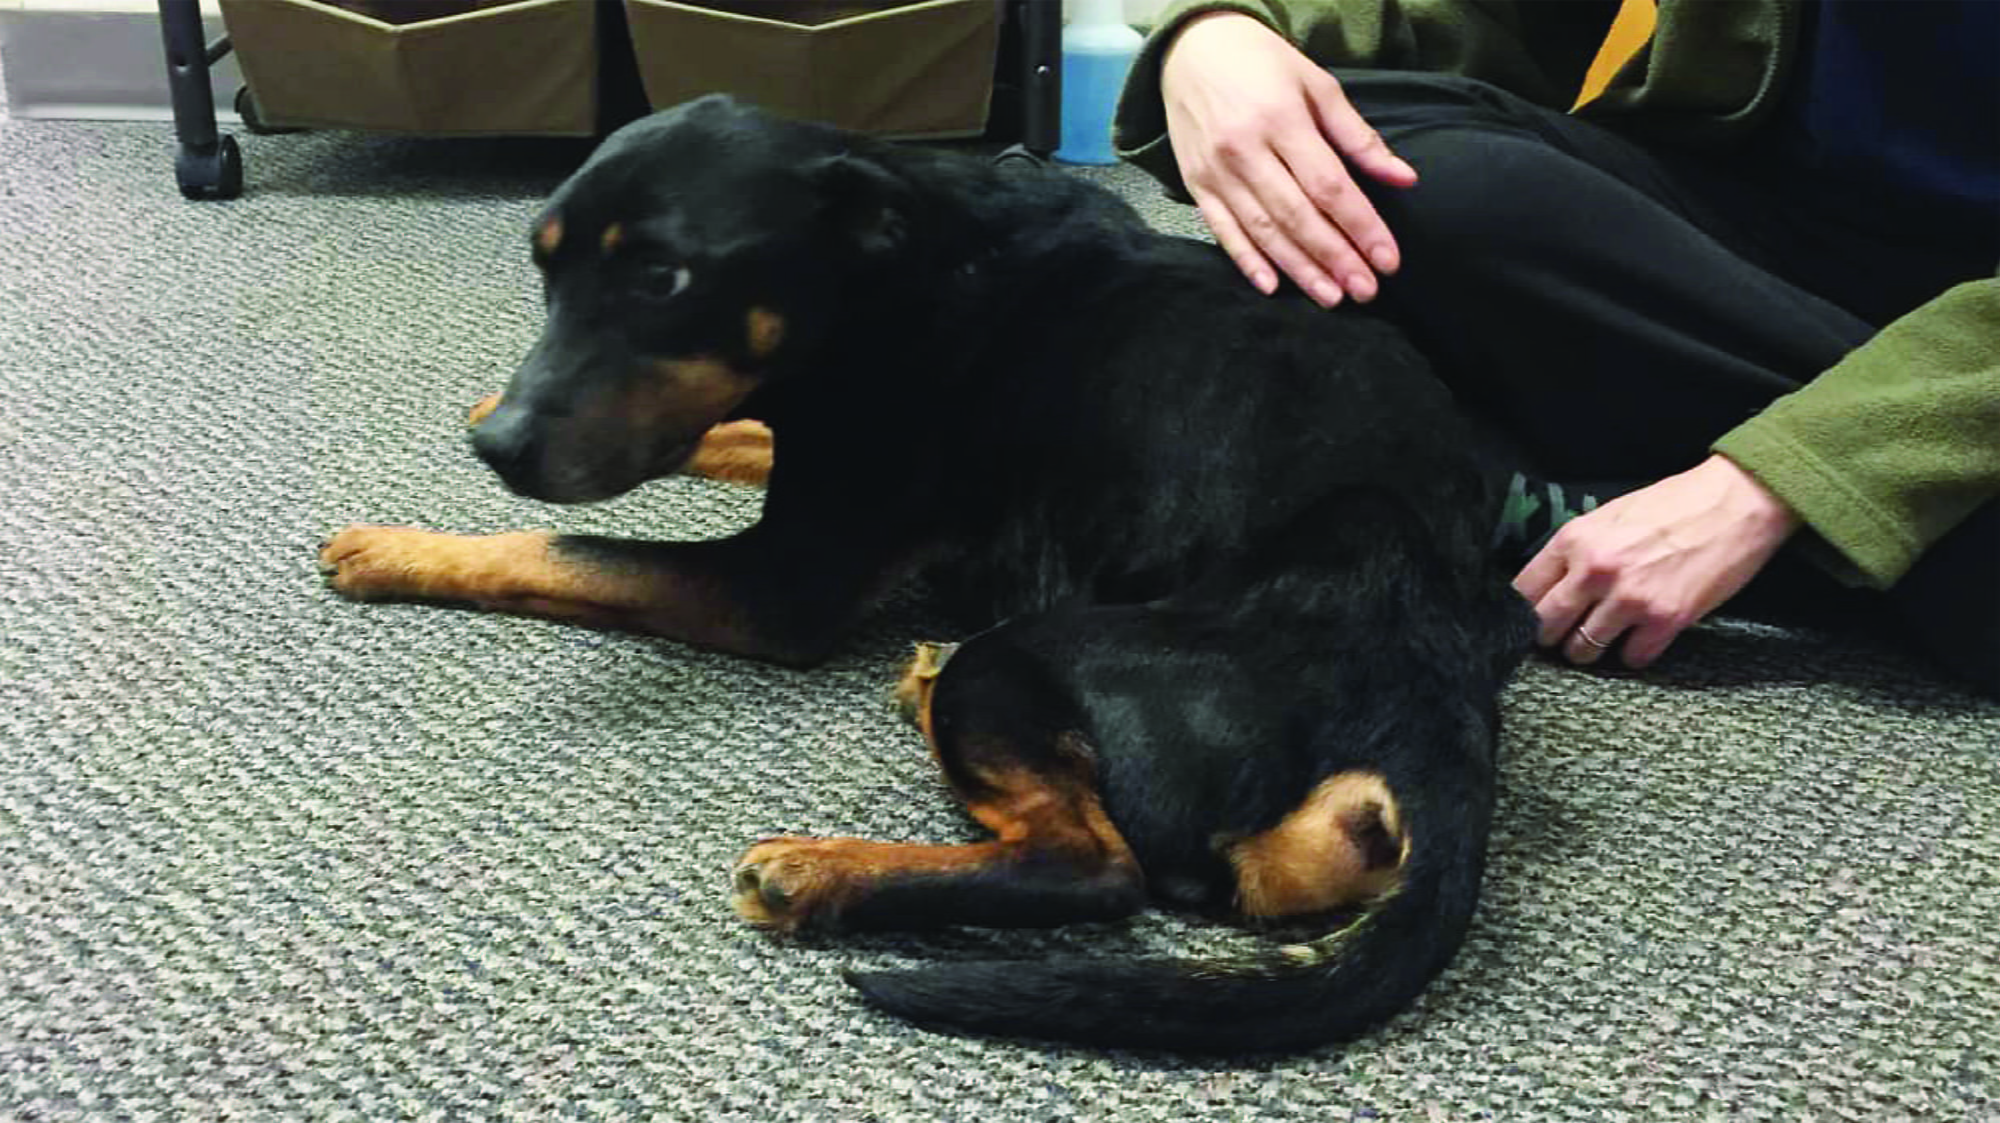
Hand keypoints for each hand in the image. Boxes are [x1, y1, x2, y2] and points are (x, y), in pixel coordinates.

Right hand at [1160, 11, 1417, 306]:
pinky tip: (1272, 287)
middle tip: (1366, 291)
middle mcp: (1245, 151)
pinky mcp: (1196, 185)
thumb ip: (1358, 137)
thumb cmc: (1263, 64)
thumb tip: (1405, 179)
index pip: (1330, 186)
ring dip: (1300, 269)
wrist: (1192, 49)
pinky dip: (1246, 262)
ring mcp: (1216, 172)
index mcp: (1281, 120)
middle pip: (1298, 216)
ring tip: (1331, 298)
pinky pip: (1223, 231)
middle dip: (1336, 258)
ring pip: (1263, 231)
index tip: (1388, 260)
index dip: (1362, 227)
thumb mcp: (1318, 86)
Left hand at [1513, 456, 1801, 668]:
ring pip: (1582, 649)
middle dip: (1550, 636)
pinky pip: (1631, 658)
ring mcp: (1629, 598)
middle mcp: (1595, 570)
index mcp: (1575, 540)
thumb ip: (1577, 550)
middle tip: (1562, 635)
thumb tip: (1551, 584)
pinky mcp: (1665, 619)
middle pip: (1545, 626)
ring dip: (1587, 650)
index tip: (1533, 617)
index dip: (1523, 608)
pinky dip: (1633, 654)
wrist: (1738, 501)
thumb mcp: (1609, 516)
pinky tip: (1640, 638)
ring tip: (1600, 639)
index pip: (1523, 590)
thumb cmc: (1674, 504)